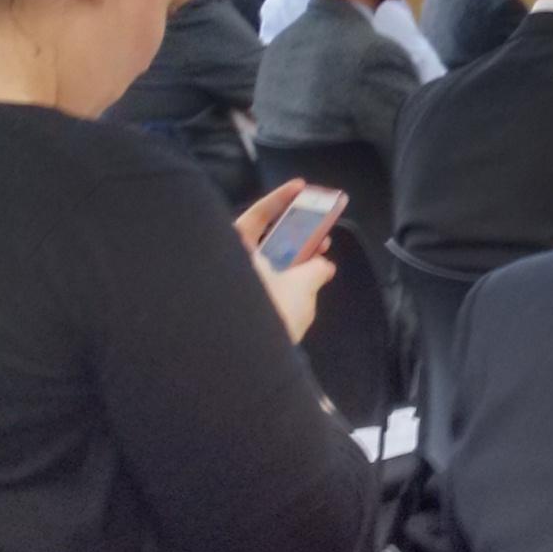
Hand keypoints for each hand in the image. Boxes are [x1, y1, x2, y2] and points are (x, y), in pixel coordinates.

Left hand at [237, 180, 339, 343]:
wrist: (251, 364)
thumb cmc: (272, 311)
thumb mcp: (303, 285)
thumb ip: (316, 268)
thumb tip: (322, 265)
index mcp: (235, 252)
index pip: (256, 215)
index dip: (279, 198)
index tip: (301, 187)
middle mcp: (230, 267)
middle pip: (263, 239)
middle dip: (293, 231)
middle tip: (317, 224)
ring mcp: (235, 290)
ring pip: (267, 263)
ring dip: (294, 256)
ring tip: (321, 253)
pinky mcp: (242, 310)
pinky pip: (267, 283)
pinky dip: (287, 277)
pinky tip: (310, 279)